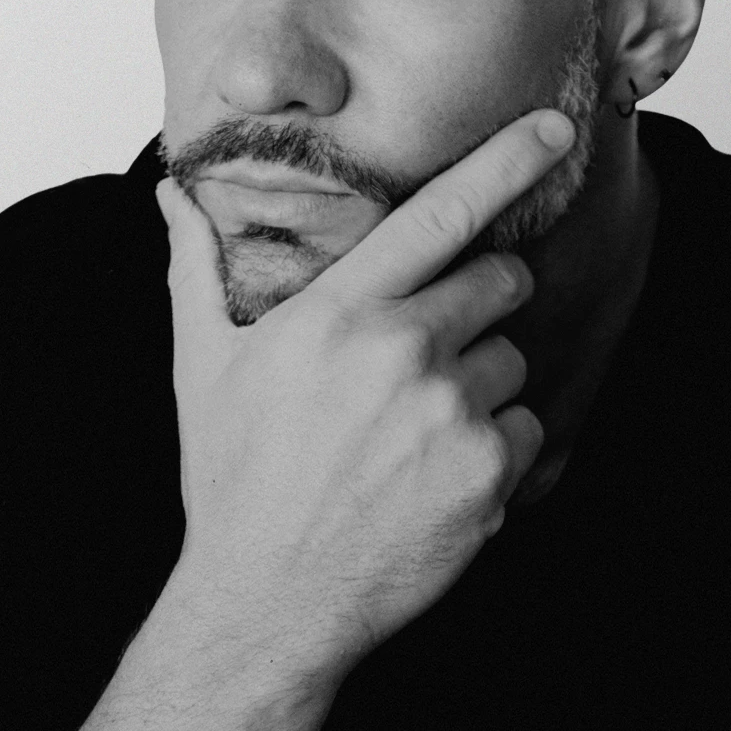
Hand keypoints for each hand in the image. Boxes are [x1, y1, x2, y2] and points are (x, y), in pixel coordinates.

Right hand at [156, 109, 574, 676]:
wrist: (267, 603)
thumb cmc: (234, 477)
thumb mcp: (202, 364)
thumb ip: (197, 265)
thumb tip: (175, 193)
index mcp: (338, 314)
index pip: (440, 214)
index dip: (505, 161)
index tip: (555, 127)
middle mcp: (402, 355)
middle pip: (501, 281)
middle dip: (483, 296)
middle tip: (433, 340)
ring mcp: (450, 418)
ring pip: (512, 360)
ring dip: (482, 378)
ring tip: (417, 424)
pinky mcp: (486, 479)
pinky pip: (523, 429)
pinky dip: (495, 445)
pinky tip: (437, 472)